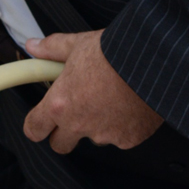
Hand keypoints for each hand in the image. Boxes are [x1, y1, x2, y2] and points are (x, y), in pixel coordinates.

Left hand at [23, 31, 162, 153]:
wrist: (154, 59)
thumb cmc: (113, 51)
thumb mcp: (78, 44)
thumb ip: (52, 49)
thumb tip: (33, 46)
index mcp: (59, 104)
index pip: (34, 129)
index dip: (36, 126)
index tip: (40, 121)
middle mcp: (78, 125)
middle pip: (60, 145)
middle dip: (64, 134)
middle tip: (77, 112)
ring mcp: (104, 135)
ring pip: (94, 139)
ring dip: (97, 126)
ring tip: (112, 99)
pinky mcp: (129, 139)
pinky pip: (121, 137)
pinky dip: (124, 126)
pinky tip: (132, 104)